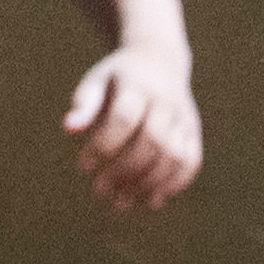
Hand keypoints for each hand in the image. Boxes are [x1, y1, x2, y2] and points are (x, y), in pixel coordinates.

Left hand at [64, 45, 203, 210]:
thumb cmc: (118, 76)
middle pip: (151, 141)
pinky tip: (152, 200)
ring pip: (174, 155)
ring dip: (148, 184)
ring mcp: (184, 117)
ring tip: (121, 203)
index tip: (82, 166)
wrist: (159, 60)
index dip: (103, 145)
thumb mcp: (97, 81)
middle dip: (125, 170)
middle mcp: (166, 102)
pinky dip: (174, 183)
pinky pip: (192, 160)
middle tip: (99, 190)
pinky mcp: (194, 131)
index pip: (123, 118)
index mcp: (138, 86)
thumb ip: (85, 103)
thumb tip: (69, 127)